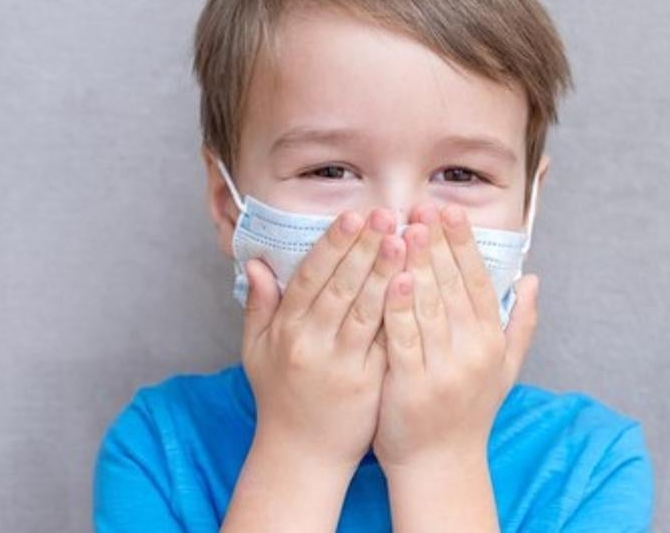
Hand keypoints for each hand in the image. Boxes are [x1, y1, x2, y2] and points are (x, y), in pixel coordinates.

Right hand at [239, 207, 404, 472]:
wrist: (302, 454)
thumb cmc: (281, 395)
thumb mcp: (256, 350)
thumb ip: (259, 305)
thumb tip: (256, 262)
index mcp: (286, 331)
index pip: (310, 277)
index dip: (332, 245)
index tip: (352, 215)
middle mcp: (311, 344)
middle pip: (340, 288)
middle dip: (363, 248)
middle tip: (386, 215)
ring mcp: (340, 364)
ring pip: (365, 311)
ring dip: (385, 273)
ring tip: (405, 240)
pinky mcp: (367, 383)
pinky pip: (386, 341)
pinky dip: (399, 313)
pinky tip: (413, 287)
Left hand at [372, 201, 539, 473]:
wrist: (440, 464)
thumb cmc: (469, 412)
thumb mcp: (505, 368)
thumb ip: (520, 323)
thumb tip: (532, 279)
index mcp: (491, 341)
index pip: (477, 281)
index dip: (464, 244)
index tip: (450, 210)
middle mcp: (472, 352)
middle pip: (453, 286)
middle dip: (437, 243)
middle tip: (422, 205)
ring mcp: (442, 369)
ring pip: (429, 306)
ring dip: (417, 264)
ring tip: (405, 228)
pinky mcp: (411, 385)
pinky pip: (403, 339)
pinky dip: (398, 308)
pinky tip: (391, 278)